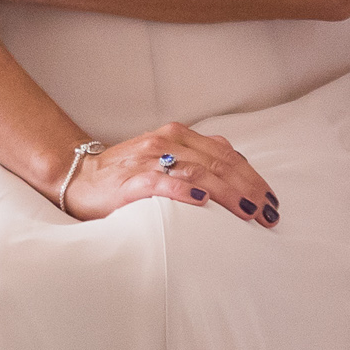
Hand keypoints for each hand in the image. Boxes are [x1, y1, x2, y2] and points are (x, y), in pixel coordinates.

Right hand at [63, 122, 279, 228]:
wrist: (78, 179)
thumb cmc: (125, 177)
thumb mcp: (164, 162)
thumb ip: (194, 166)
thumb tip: (235, 186)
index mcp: (178, 136)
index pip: (226, 153)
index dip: (253, 176)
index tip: (271, 201)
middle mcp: (167, 142)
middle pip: (219, 163)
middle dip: (249, 188)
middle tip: (269, 213)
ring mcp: (149, 160)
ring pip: (199, 172)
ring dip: (228, 192)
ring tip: (248, 211)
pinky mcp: (133, 180)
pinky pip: (164, 183)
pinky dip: (185, 191)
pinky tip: (203, 202)